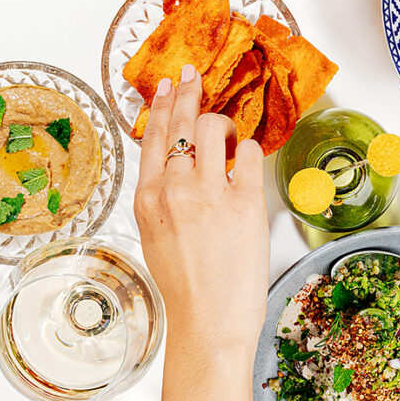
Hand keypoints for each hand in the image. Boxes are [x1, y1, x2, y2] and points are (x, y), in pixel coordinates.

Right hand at [133, 64, 269, 348]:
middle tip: (197, 78)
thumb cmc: (185, 287)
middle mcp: (175, 189)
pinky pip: (251, 152)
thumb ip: (162, 197)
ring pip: (216, 127)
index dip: (164, 104)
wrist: (208, 323)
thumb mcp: (155, 236)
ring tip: (230, 138)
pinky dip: (251, 149)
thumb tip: (177, 165)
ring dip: (226, 124)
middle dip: (192, 94)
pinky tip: (247, 161)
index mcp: (148, 199)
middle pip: (184, 122)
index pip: (155, 135)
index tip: (171, 84)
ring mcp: (210, 193)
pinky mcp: (244, 202)